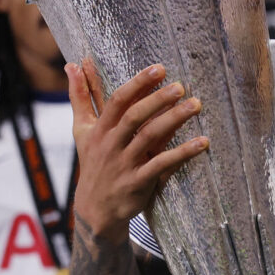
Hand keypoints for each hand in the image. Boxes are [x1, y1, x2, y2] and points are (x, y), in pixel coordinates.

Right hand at [68, 59, 208, 242]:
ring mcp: (125, 164)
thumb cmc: (93, 162)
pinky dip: (183, 153)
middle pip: (133, 117)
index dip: (138, 84)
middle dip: (157, 99)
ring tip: (196, 105)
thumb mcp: (82, 130)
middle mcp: (111, 145)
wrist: (95, 210)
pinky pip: (163, 165)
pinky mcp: (139, 182)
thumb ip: (80, 97)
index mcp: (100, 129)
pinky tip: (202, 142)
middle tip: (181, 86)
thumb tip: (71, 64)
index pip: (117, 101)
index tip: (159, 68)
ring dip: (174, 119)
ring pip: (150, 138)